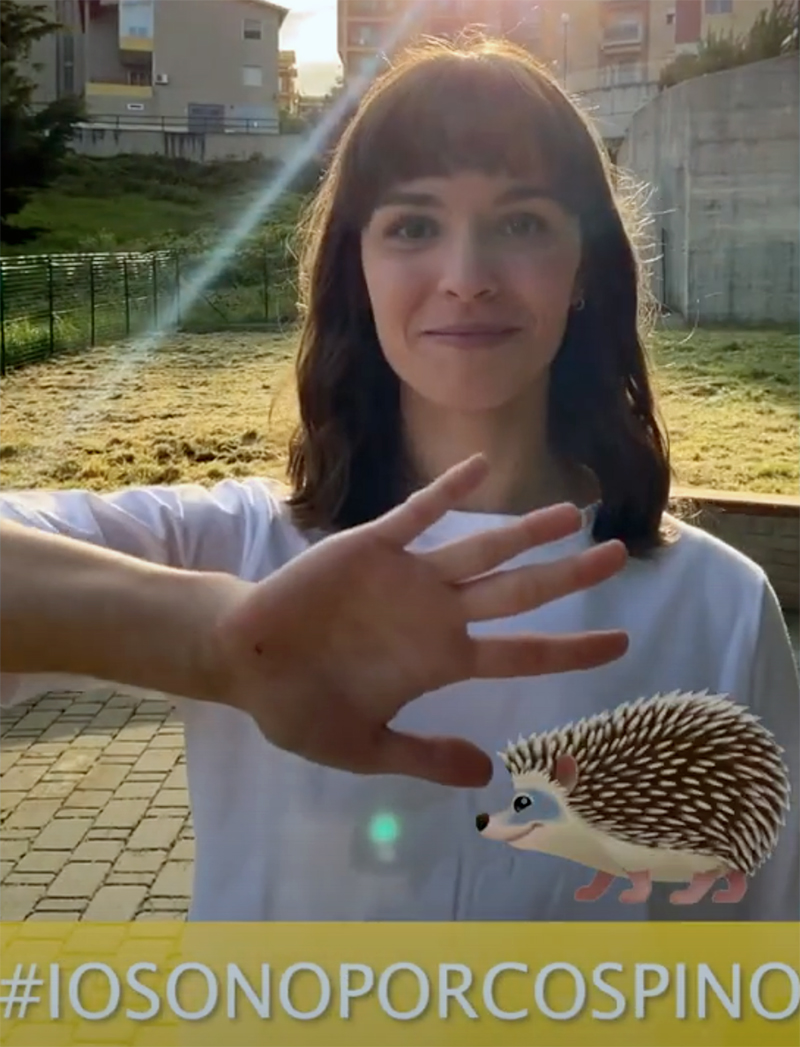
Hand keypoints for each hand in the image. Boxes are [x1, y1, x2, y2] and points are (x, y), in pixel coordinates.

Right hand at [212, 455, 628, 787]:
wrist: (246, 663)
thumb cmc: (302, 708)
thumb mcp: (366, 748)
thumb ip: (425, 757)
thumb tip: (486, 774)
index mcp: (440, 661)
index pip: (522, 654)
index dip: (572, 649)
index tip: (621, 643)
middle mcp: (436, 615)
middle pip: (518, 593)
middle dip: (569, 576)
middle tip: (619, 556)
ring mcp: (407, 578)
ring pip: (480, 549)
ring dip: (524, 531)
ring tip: (570, 514)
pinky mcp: (371, 547)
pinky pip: (416, 514)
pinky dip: (447, 491)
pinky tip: (480, 467)